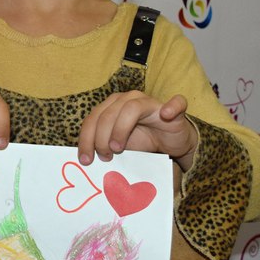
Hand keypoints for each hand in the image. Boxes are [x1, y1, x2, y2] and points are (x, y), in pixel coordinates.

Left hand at [77, 92, 197, 169]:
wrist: (170, 144)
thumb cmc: (142, 142)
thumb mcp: (118, 146)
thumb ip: (103, 147)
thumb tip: (85, 160)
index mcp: (111, 106)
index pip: (92, 119)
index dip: (86, 139)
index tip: (85, 160)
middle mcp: (128, 99)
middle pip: (107, 114)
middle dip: (101, 137)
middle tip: (104, 156)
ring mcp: (150, 102)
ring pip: (131, 108)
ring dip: (120, 128)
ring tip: (117, 147)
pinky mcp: (173, 109)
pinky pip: (175, 103)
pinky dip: (171, 107)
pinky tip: (165, 114)